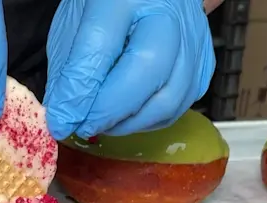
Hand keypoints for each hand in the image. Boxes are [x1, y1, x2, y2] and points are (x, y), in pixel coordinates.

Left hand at [43, 0, 214, 138]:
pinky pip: (182, 103)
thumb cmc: (108, 4)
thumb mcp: (75, 23)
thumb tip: (65, 116)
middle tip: (83, 125)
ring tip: (103, 123)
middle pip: (148, 69)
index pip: (100, 45)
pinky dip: (150, 118)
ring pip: (170, 96)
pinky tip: (128, 116)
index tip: (62, 120)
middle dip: (110, 110)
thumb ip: (69, 69)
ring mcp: (193, 36)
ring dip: (130, 121)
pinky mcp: (204, 61)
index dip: (79, 91)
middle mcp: (168, 11)